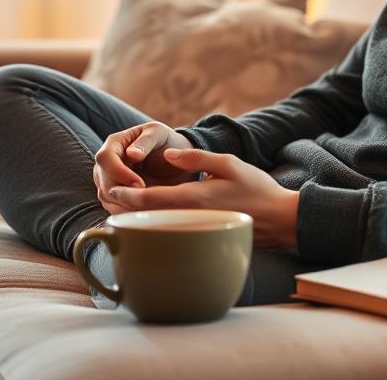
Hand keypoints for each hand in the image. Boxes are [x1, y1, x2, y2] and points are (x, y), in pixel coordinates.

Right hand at [93, 121, 197, 213]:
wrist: (174, 158)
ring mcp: (108, 180)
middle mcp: (106, 163)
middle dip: (123, 194)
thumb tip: (132, 154)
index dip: (119, 173)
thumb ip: (146, 141)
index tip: (139, 184)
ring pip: (107, 197)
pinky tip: (145, 213)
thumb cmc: (165, 141)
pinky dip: (128, 212)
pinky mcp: (115, 195)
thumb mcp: (159, 134)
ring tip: (149, 207)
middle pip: (103, 182)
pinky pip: (114, 208)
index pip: (105, 158)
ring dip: (125, 206)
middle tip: (148, 200)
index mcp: (114, 143)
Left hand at [106, 148, 300, 248]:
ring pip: (156, 225)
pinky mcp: (201, 233)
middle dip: (124, 208)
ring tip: (120, 205)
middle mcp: (190, 217)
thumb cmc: (257, 188)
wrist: (279, 218)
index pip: (149, 200)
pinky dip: (154, 222)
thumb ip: (196, 157)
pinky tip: (149, 216)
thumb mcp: (229, 163)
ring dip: (137, 216)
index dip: (126, 196)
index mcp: (194, 198)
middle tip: (107, 197)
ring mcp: (195, 228)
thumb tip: (168, 153)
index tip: (110, 188)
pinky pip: (170, 229)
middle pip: (147, 217)